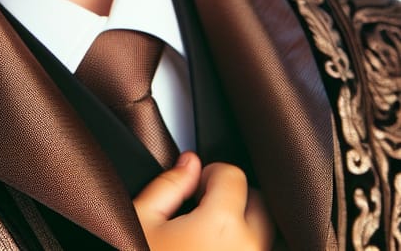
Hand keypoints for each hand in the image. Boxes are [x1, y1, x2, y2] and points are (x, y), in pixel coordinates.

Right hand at [133, 152, 274, 250]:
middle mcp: (248, 249)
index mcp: (221, 226)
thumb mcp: (141, 219)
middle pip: (260, 203)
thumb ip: (167, 184)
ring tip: (212, 235)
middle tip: (207, 208)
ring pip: (264, 235)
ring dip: (243, 227)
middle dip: (236, 198)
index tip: (197, 185)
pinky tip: (217, 249)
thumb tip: (189, 164)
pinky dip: (244, 246)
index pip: (234, 175)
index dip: (212, 174)